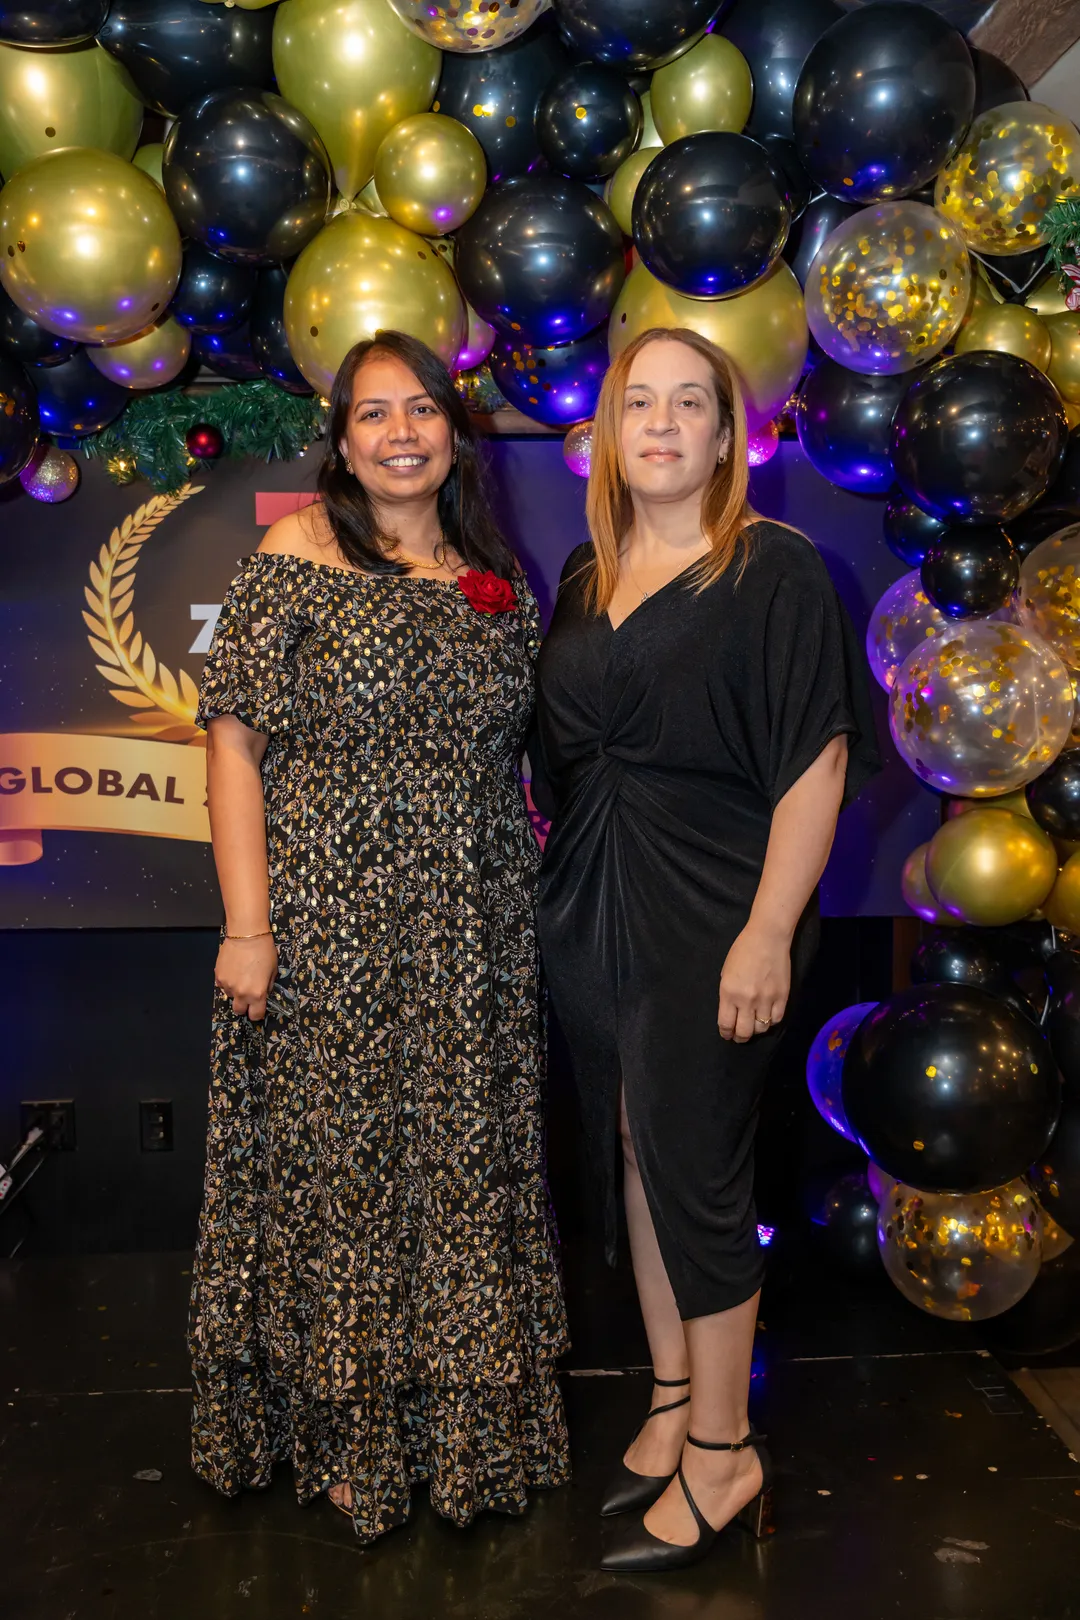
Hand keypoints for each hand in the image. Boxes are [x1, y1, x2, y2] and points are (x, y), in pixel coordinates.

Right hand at [214, 935, 277, 1020]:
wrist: (246, 935)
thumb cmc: (264, 951)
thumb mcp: (273, 970)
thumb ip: (268, 986)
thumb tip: (263, 992)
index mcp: (257, 994)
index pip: (255, 1015)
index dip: (258, 1013)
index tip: (258, 1007)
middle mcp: (241, 993)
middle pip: (239, 1010)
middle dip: (244, 1005)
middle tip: (248, 994)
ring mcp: (227, 986)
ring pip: (230, 996)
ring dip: (235, 991)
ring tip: (240, 976)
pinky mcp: (218, 977)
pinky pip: (222, 986)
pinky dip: (227, 982)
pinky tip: (233, 970)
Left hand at [718, 925, 790, 1042]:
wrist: (767, 938)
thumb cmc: (743, 951)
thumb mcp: (726, 972)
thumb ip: (728, 994)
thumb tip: (731, 1012)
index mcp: (729, 993)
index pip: (726, 1024)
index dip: (726, 1033)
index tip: (727, 1034)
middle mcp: (747, 1000)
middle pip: (744, 1032)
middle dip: (740, 1037)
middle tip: (739, 1036)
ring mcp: (766, 999)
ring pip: (761, 1028)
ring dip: (756, 1030)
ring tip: (754, 1026)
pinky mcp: (782, 997)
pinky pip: (777, 1019)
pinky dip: (771, 1021)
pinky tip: (767, 1017)